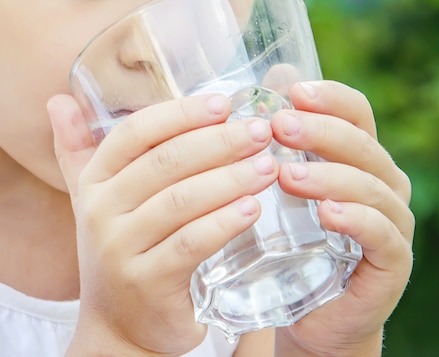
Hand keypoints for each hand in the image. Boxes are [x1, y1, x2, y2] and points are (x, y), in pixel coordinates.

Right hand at [48, 94, 276, 355]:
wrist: (119, 324)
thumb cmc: (123, 250)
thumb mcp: (98, 200)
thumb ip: (80, 151)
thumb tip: (57, 100)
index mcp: (95, 181)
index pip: (136, 133)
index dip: (182, 114)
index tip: (225, 104)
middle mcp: (100, 212)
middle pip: (165, 162)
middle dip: (219, 142)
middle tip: (261, 133)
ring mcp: (120, 249)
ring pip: (181, 200)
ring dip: (230, 178)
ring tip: (267, 166)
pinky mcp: (147, 282)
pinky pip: (191, 243)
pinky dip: (224, 222)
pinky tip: (253, 208)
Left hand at [271, 81, 414, 355]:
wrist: (317, 314)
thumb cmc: (300, 248)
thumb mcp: (286, 191)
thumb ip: (286, 140)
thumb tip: (275, 77)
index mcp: (362, 160)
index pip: (358, 114)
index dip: (330, 98)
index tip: (290, 92)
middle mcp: (385, 185)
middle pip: (364, 146)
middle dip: (322, 133)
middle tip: (280, 128)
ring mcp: (394, 223)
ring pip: (372, 188)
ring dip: (330, 177)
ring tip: (287, 177)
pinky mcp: (393, 262)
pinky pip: (382, 234)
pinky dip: (357, 220)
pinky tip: (327, 215)